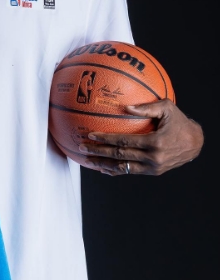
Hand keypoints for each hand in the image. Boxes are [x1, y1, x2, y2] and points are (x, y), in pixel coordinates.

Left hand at [75, 99, 203, 175]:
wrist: (195, 143)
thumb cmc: (179, 121)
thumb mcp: (167, 108)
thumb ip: (147, 107)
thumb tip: (126, 106)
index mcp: (155, 142)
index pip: (124, 141)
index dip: (106, 139)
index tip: (91, 135)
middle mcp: (153, 158)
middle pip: (120, 156)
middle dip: (99, 153)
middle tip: (82, 148)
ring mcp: (153, 168)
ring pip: (123, 168)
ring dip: (104, 165)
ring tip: (88, 162)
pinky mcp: (153, 172)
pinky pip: (131, 172)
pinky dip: (116, 172)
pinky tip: (104, 170)